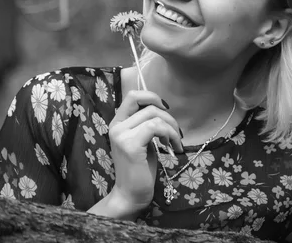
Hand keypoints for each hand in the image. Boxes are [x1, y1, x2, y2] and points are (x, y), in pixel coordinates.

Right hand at [107, 90, 182, 212]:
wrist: (131, 194)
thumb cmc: (139, 169)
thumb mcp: (143, 141)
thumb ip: (146, 124)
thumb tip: (163, 109)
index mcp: (118, 123)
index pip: (132, 96)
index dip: (151, 96)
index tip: (165, 109)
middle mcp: (116, 126)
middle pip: (145, 103)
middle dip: (167, 115)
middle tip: (175, 132)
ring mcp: (121, 135)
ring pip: (153, 115)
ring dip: (171, 128)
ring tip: (175, 142)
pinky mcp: (130, 146)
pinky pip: (155, 128)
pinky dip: (169, 134)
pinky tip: (172, 147)